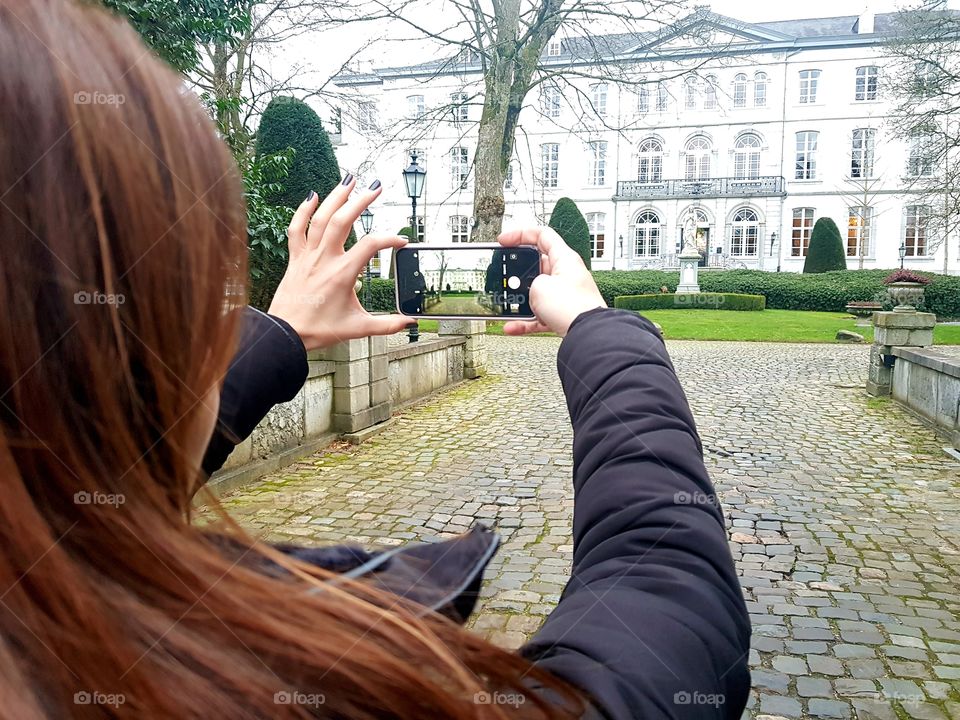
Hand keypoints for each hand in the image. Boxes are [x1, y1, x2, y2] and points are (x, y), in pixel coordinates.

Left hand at [267, 178, 410, 350]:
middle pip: (343, 221)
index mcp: (343, 274)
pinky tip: (312, 197)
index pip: (371, 246)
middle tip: (375, 188)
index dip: (389, 239)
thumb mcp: (358, 328)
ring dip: (335, 197)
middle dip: (361, 201)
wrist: (285, 334)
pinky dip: (303, 210)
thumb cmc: (319, 330)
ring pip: (320, 218)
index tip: (400, 241)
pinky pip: (296, 228)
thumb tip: (409, 322)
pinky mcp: (296, 258)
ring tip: (349, 180)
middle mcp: (325, 259)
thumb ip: (387, 325)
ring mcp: (308, 256)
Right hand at [498, 227, 605, 337]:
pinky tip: (512, 326)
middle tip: (505, 276)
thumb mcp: (539, 287)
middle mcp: (566, 275)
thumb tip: (529, 292)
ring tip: (508, 302)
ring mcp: (565, 295)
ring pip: (536, 293)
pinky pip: (538, 315)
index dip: (520, 235)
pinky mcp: (562, 314)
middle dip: (518, 273)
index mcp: (564, 259)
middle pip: (536, 266)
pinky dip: (524, 321)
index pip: (542, 236)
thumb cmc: (573, 307)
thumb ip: (529, 283)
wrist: (587, 334)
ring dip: (519, 300)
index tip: (504, 241)